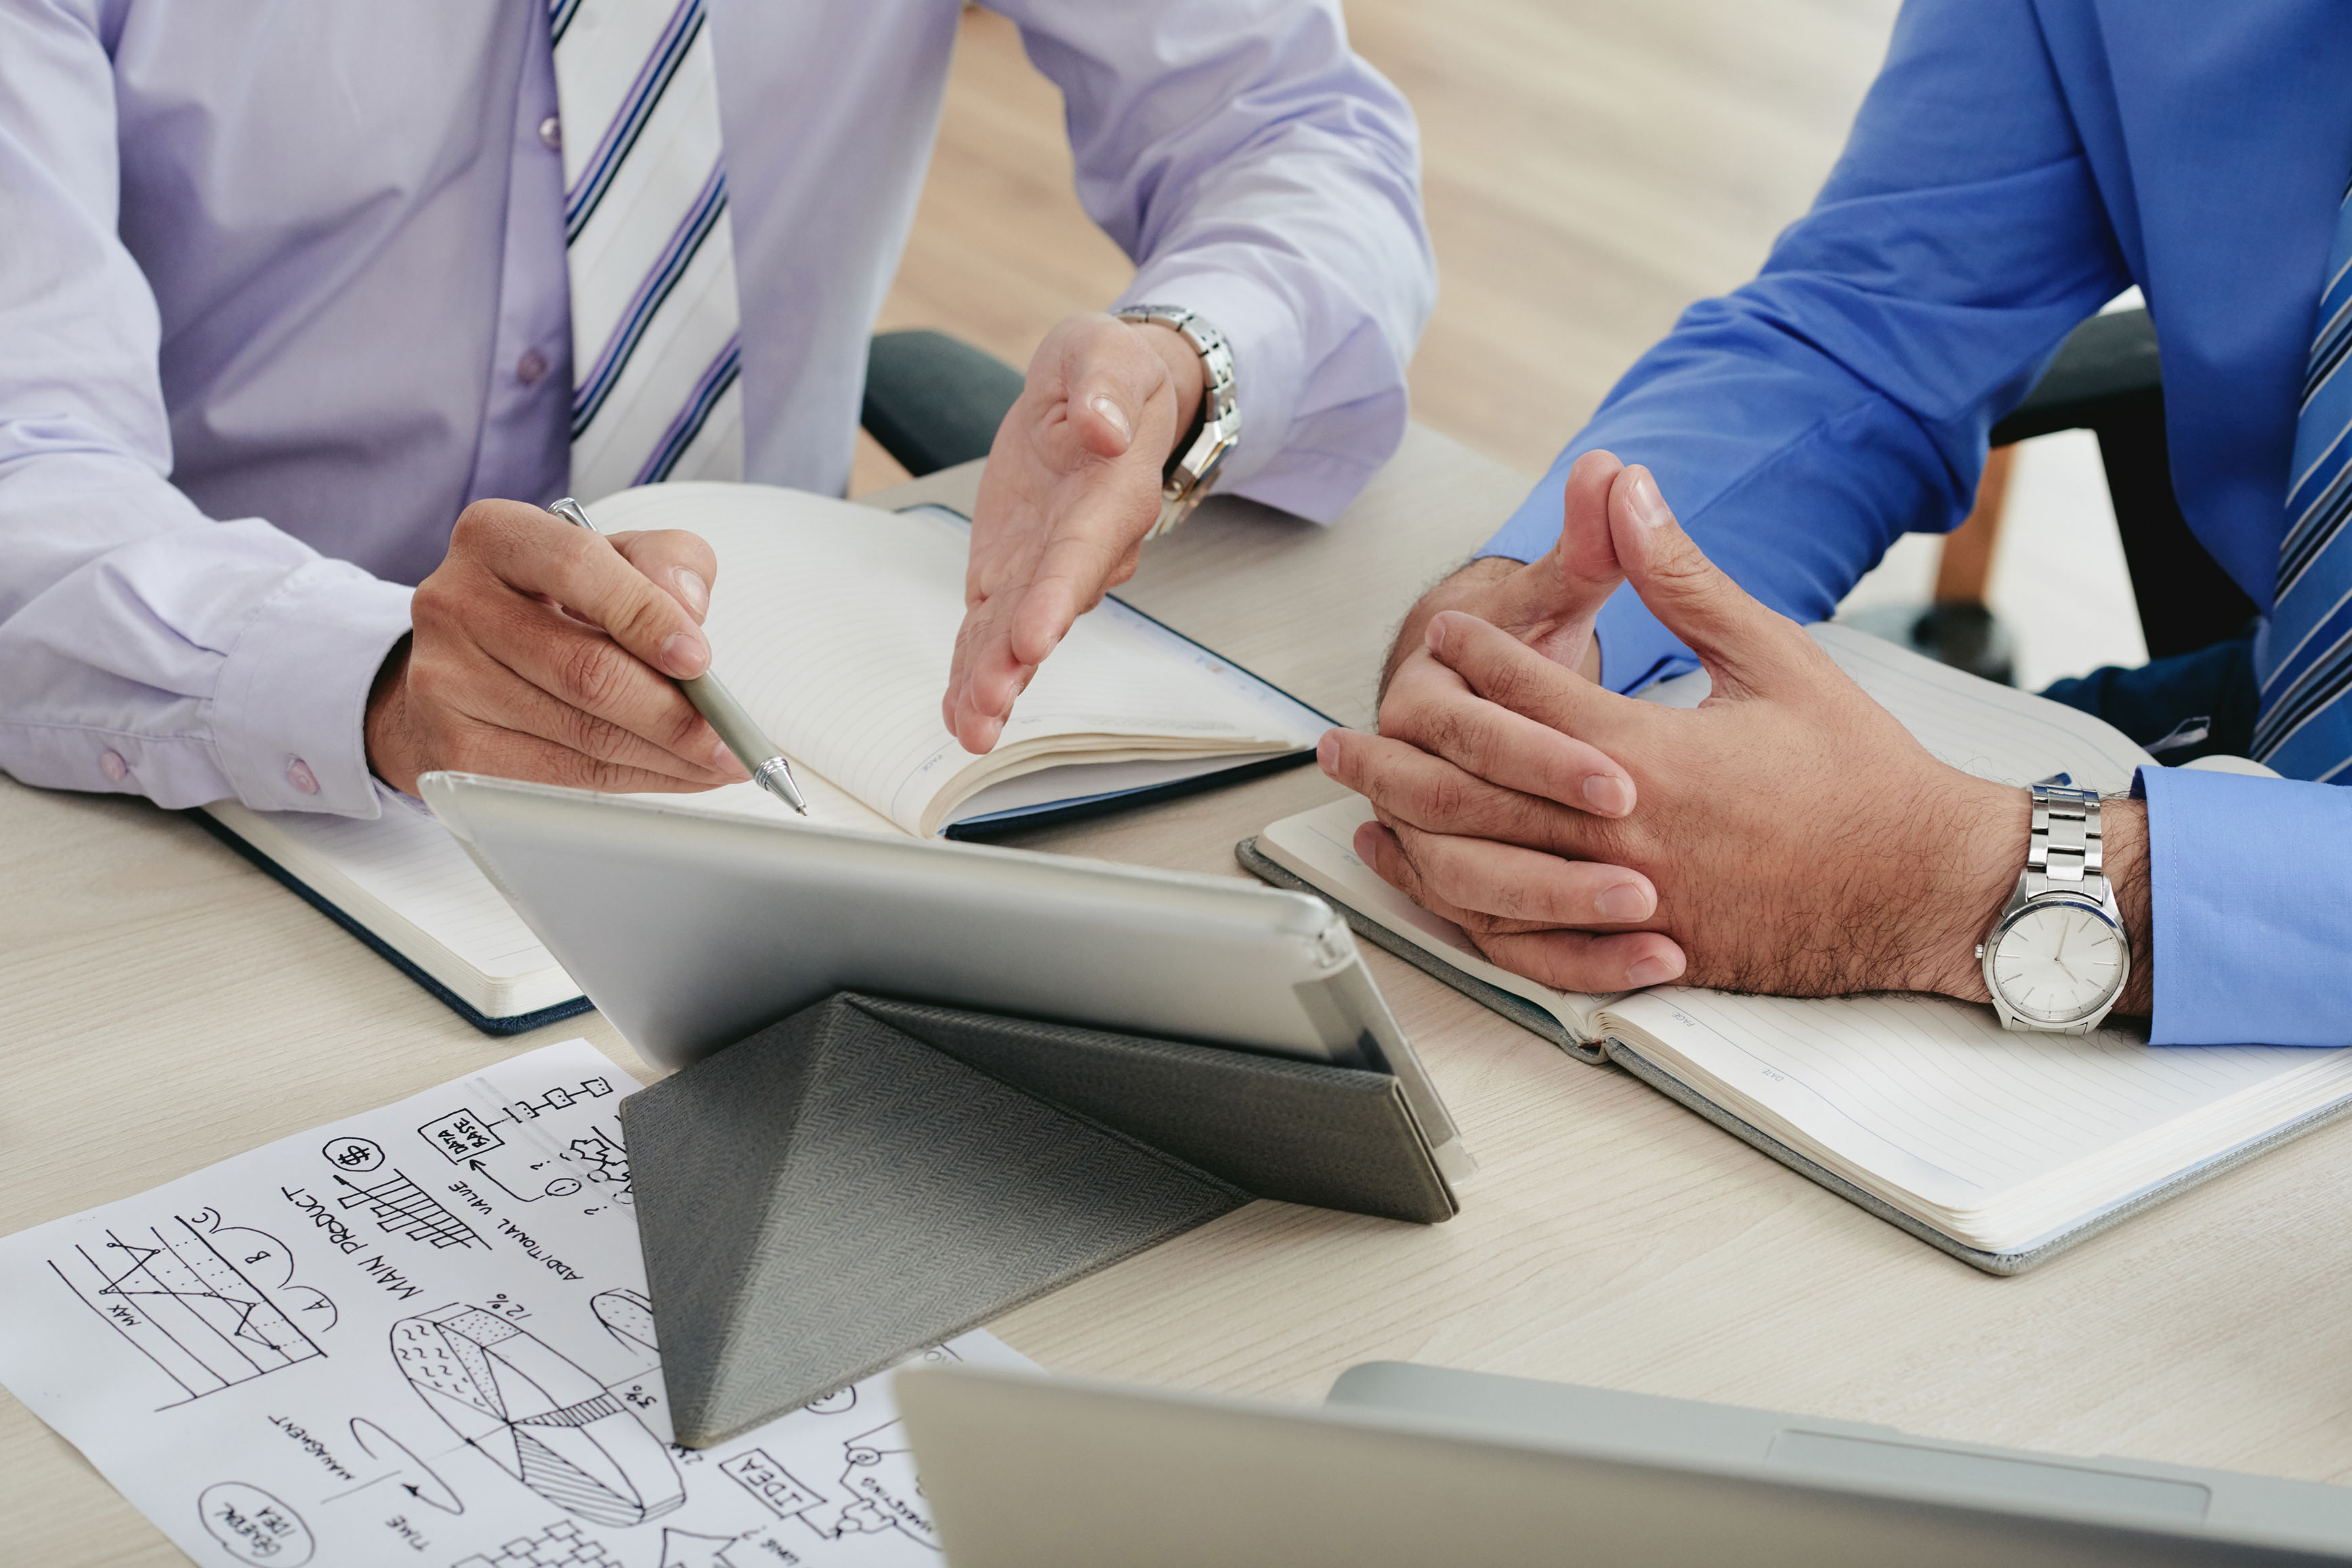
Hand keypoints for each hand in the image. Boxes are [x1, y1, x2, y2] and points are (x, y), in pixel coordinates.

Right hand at [364, 499, 747, 795]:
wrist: (470, 656)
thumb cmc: (556, 599)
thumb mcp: (616, 556)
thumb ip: (666, 562)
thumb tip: (688, 610)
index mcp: (495, 537)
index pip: (578, 569)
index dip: (647, 618)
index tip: (700, 660)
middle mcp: (455, 603)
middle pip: (585, 671)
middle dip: (674, 714)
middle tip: (730, 737)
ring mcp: (444, 680)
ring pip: (581, 735)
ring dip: (666, 758)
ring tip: (718, 761)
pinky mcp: (451, 749)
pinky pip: (562, 777)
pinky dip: (634, 781)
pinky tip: (675, 774)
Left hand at [944, 312, 1204, 752]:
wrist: (1101, 398)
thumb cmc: (1112, 373)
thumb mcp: (1109, 352)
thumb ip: (1106, 387)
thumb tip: (1101, 428)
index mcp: (1112, 496)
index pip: (1082, 554)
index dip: (1057, 598)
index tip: (1033, 638)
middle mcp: (1082, 549)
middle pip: (1046, 612)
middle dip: (1015, 663)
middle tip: (988, 706)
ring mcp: (1044, 569)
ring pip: (1015, 635)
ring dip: (991, 682)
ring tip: (970, 728)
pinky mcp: (1010, 574)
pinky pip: (989, 629)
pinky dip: (972, 670)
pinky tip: (958, 713)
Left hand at [1325, 464, 2154, 1006]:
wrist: (1925, 886)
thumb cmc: (1859, 771)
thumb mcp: (1773, 654)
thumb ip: (1685, 578)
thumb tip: (1630, 489)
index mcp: (1651, 753)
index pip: (1525, 695)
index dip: (1476, 654)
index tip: (1443, 628)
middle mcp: (1624, 834)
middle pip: (1473, 788)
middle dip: (1398, 752)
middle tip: (1338, 732)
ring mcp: (1626, 905)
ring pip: (1482, 869)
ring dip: (1407, 830)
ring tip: (1358, 800)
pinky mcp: (1640, 955)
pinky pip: (1525, 943)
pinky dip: (1463, 911)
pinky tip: (1429, 882)